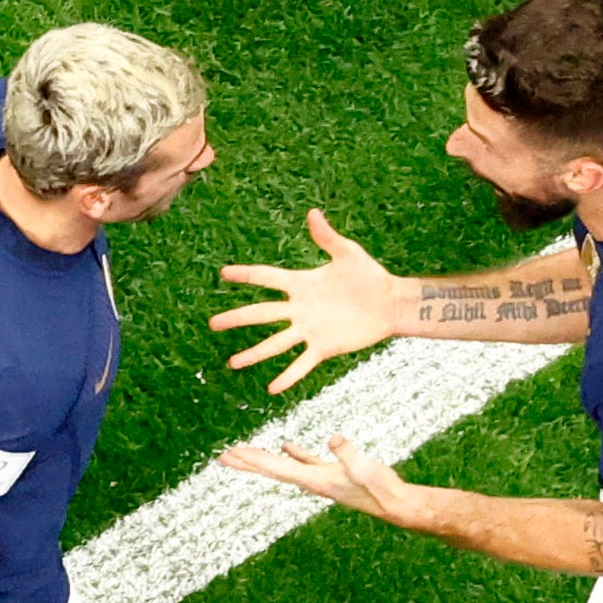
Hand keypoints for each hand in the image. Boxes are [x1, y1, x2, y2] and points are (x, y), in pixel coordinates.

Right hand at [208, 210, 410, 391]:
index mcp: (302, 284)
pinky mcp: (323, 347)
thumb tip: (312, 213)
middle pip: (261, 314)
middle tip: (213, 324)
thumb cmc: (369, 275)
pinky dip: (288, 377)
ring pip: (275, 344)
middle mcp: (299, 309)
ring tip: (233, 363)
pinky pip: (302, 364)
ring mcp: (309, 330)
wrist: (389, 303)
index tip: (224, 273)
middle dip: (237, 318)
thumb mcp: (348, 253)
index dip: (246, 275)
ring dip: (254, 354)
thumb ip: (327, 237)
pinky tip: (272, 389)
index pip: (268, 278)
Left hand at [214, 434, 419, 523]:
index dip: (253, 460)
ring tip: (244, 452)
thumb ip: (347, 453)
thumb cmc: (381, 489)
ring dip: (264, 458)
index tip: (231, 455)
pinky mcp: (332, 473)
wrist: (395, 503)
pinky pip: (306, 462)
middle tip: (223, 456)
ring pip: (285, 465)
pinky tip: (285, 446)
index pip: (276, 468)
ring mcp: (320, 478)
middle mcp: (311, 481)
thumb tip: (333, 438)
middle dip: (247, 462)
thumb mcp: (364, 468)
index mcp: (314, 480)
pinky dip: (293, 454)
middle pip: (272, 470)